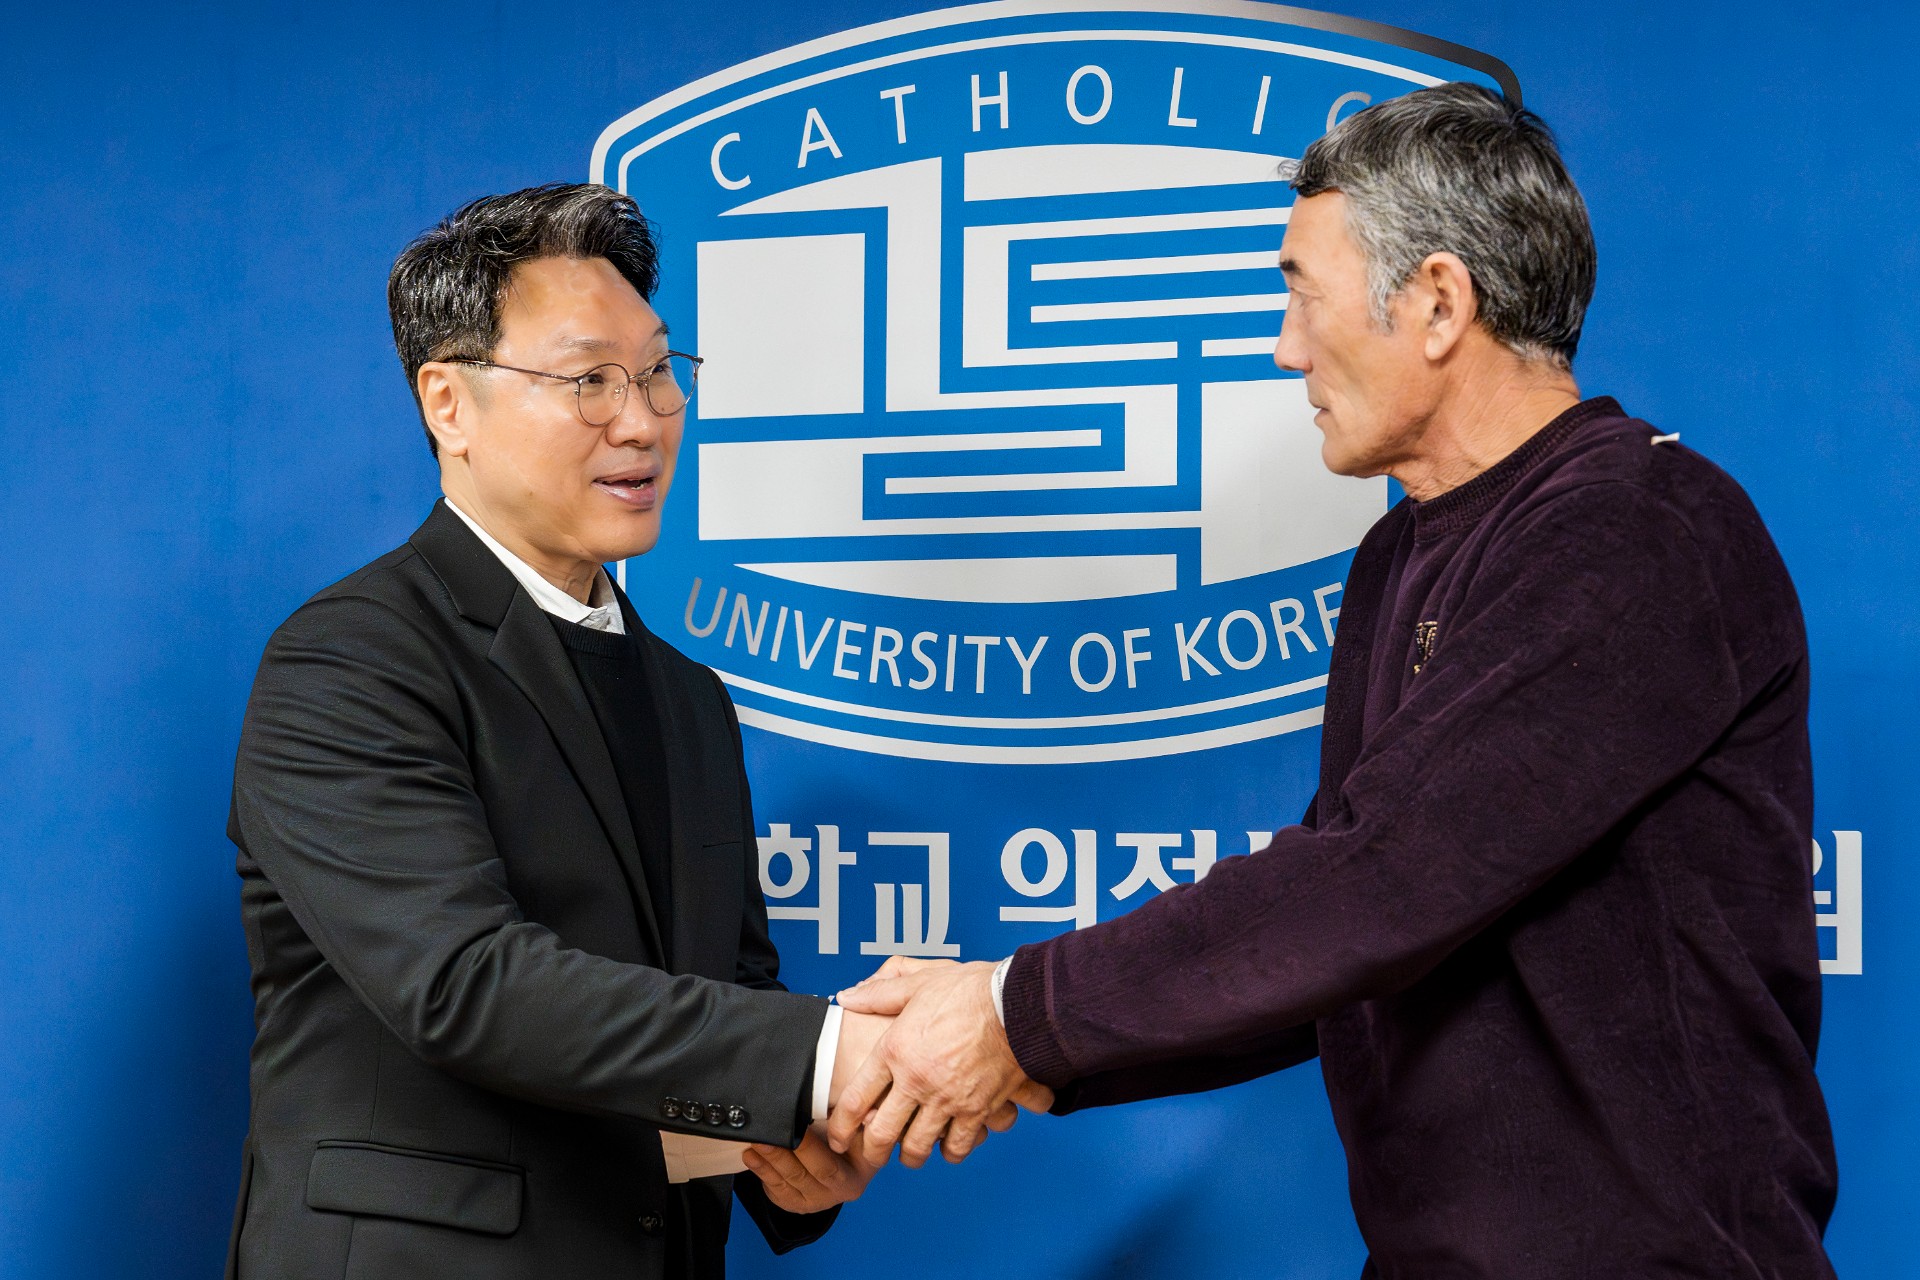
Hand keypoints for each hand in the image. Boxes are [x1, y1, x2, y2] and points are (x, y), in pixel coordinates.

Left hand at [742, 1128, 877, 1214]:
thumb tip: (872, 1112)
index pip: (834, 1160)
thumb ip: (864, 1116)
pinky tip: (752, 1158)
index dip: (811, 1147)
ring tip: (755, 1142)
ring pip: (791, 1183)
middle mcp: (842, 1190)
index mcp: (862, 1170)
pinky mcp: (799, 1204)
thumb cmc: (853, 1128)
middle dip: (785, 1153)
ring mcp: (819, 1201)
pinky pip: (779, 1193)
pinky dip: (763, 1174)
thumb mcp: (864, 1120)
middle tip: (765, 1135)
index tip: (794, 1128)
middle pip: (810, 1174)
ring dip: (770, 1162)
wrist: (846, 1151)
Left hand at [828, 958, 1053, 1168]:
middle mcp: (917, 1081)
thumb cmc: (970, 990)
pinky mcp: (977, 1110)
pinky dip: (952, 1151)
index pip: (856, 1098)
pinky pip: (958, 1145)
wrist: (1019, 1004)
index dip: (840, 1124)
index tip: (836, 1136)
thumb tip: (848, 997)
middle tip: (871, 1155)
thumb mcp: (918, 983)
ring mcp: (947, 1099)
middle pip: (882, 1133)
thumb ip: (879, 994)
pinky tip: (949, 1147)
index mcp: (896, 1050)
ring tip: (911, 1154)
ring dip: (912, 1155)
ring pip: (919, 1146)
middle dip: (872, 1151)